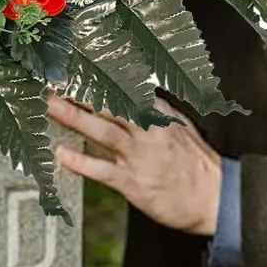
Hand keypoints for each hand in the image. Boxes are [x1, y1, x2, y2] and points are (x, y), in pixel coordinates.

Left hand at [46, 91, 221, 236]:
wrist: (216, 198)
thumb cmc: (197, 165)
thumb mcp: (180, 127)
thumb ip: (155, 110)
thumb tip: (136, 92)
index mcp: (160, 115)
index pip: (125, 90)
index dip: (99, 78)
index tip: (77, 67)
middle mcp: (148, 131)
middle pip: (108, 105)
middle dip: (79, 92)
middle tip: (54, 82)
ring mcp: (140, 156)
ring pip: (101, 131)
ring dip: (73, 117)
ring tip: (50, 106)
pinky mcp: (134, 183)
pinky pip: (102, 170)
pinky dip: (80, 162)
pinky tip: (61, 155)